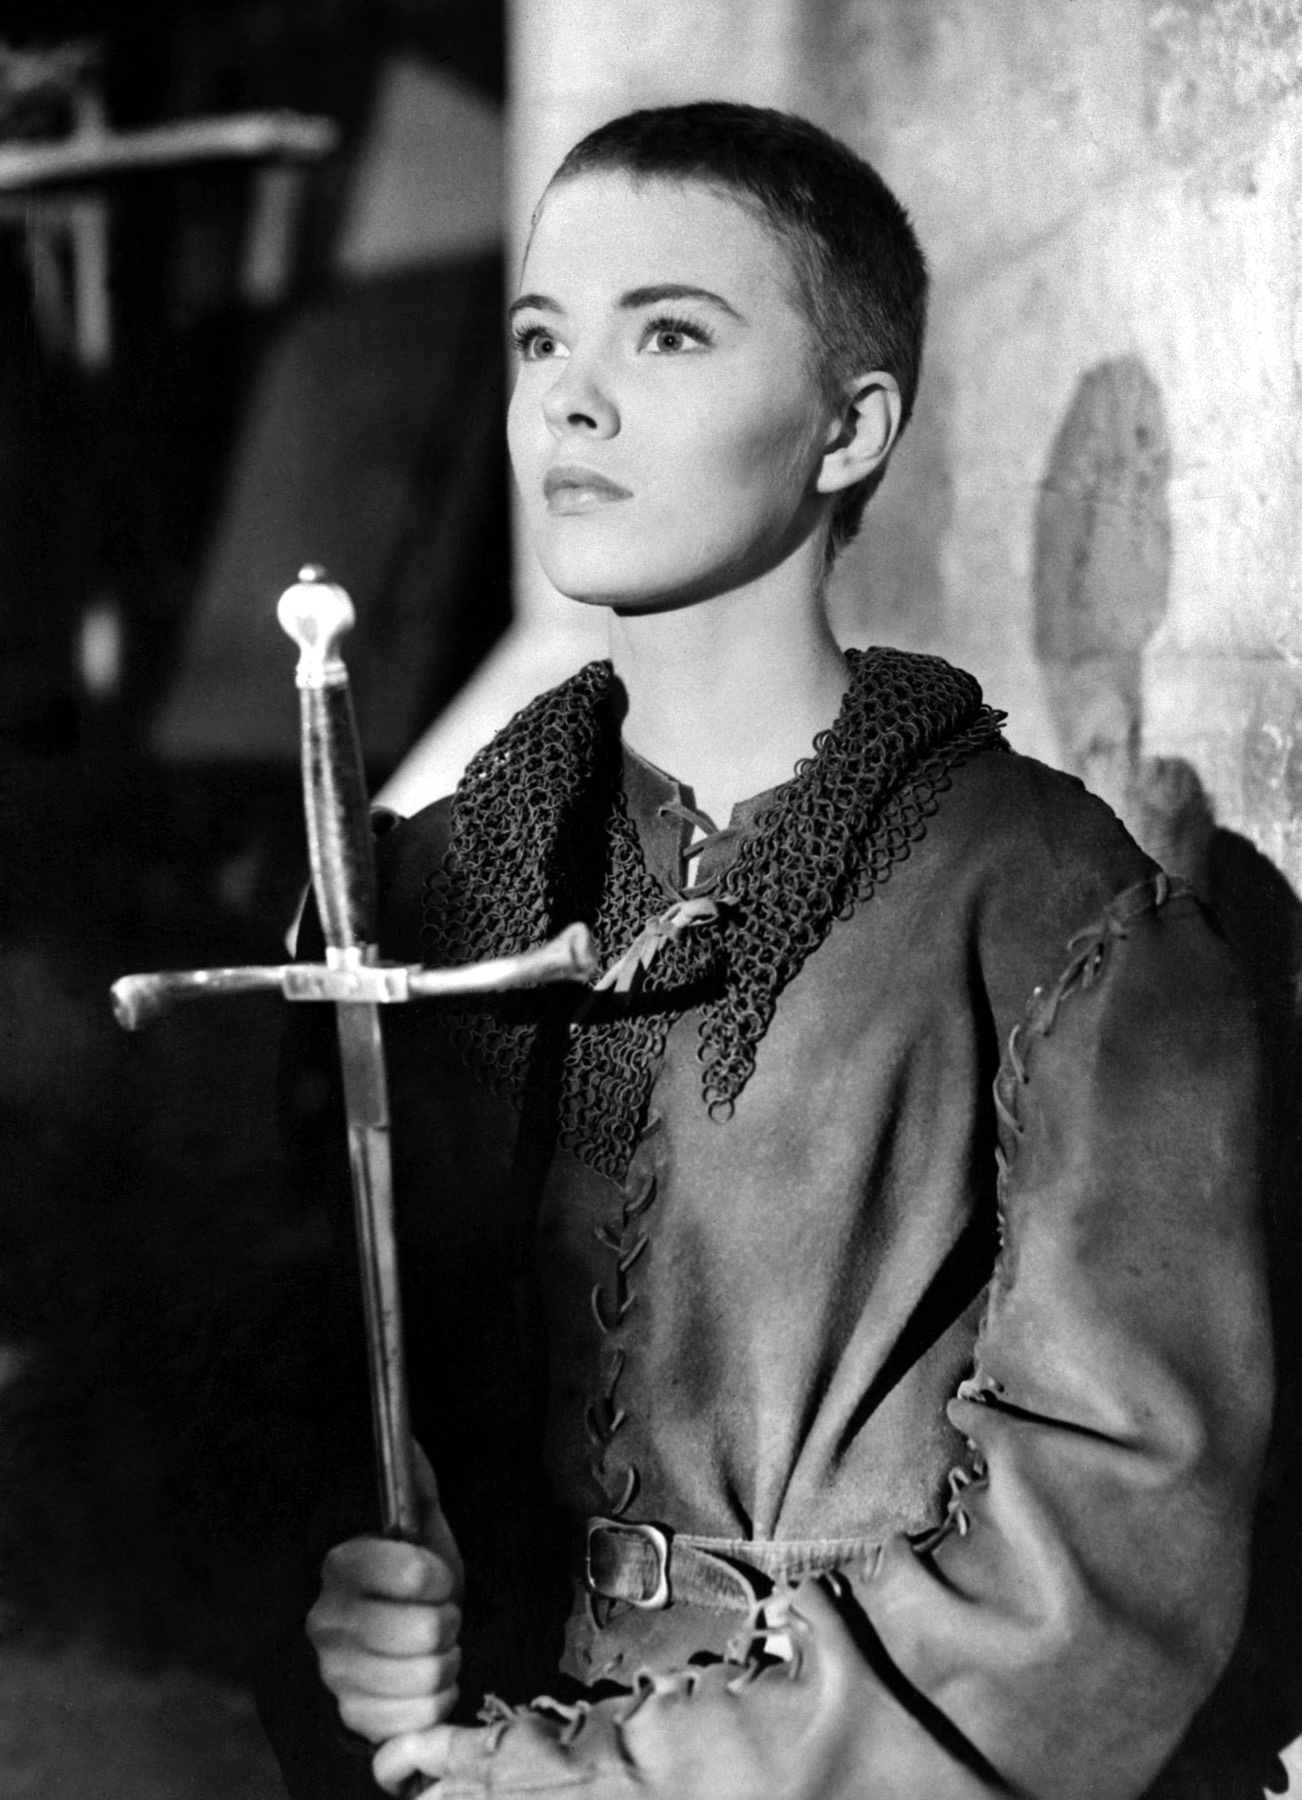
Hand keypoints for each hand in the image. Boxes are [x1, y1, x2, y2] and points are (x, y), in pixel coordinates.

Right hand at [307, 1443, 463, 1747]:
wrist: (396, 1637)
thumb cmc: (412, 1579)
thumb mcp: (422, 1528)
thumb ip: (416, 1486)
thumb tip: (410, 1442)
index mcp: (343, 1563)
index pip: (413, 1572)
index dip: (438, 1576)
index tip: (435, 1577)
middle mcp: (328, 1619)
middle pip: (425, 1633)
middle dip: (446, 1623)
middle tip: (436, 1616)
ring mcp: (336, 1672)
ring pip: (427, 1676)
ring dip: (444, 1662)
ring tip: (431, 1648)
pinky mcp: (352, 1714)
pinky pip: (419, 1717)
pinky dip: (435, 1701)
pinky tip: (421, 1681)